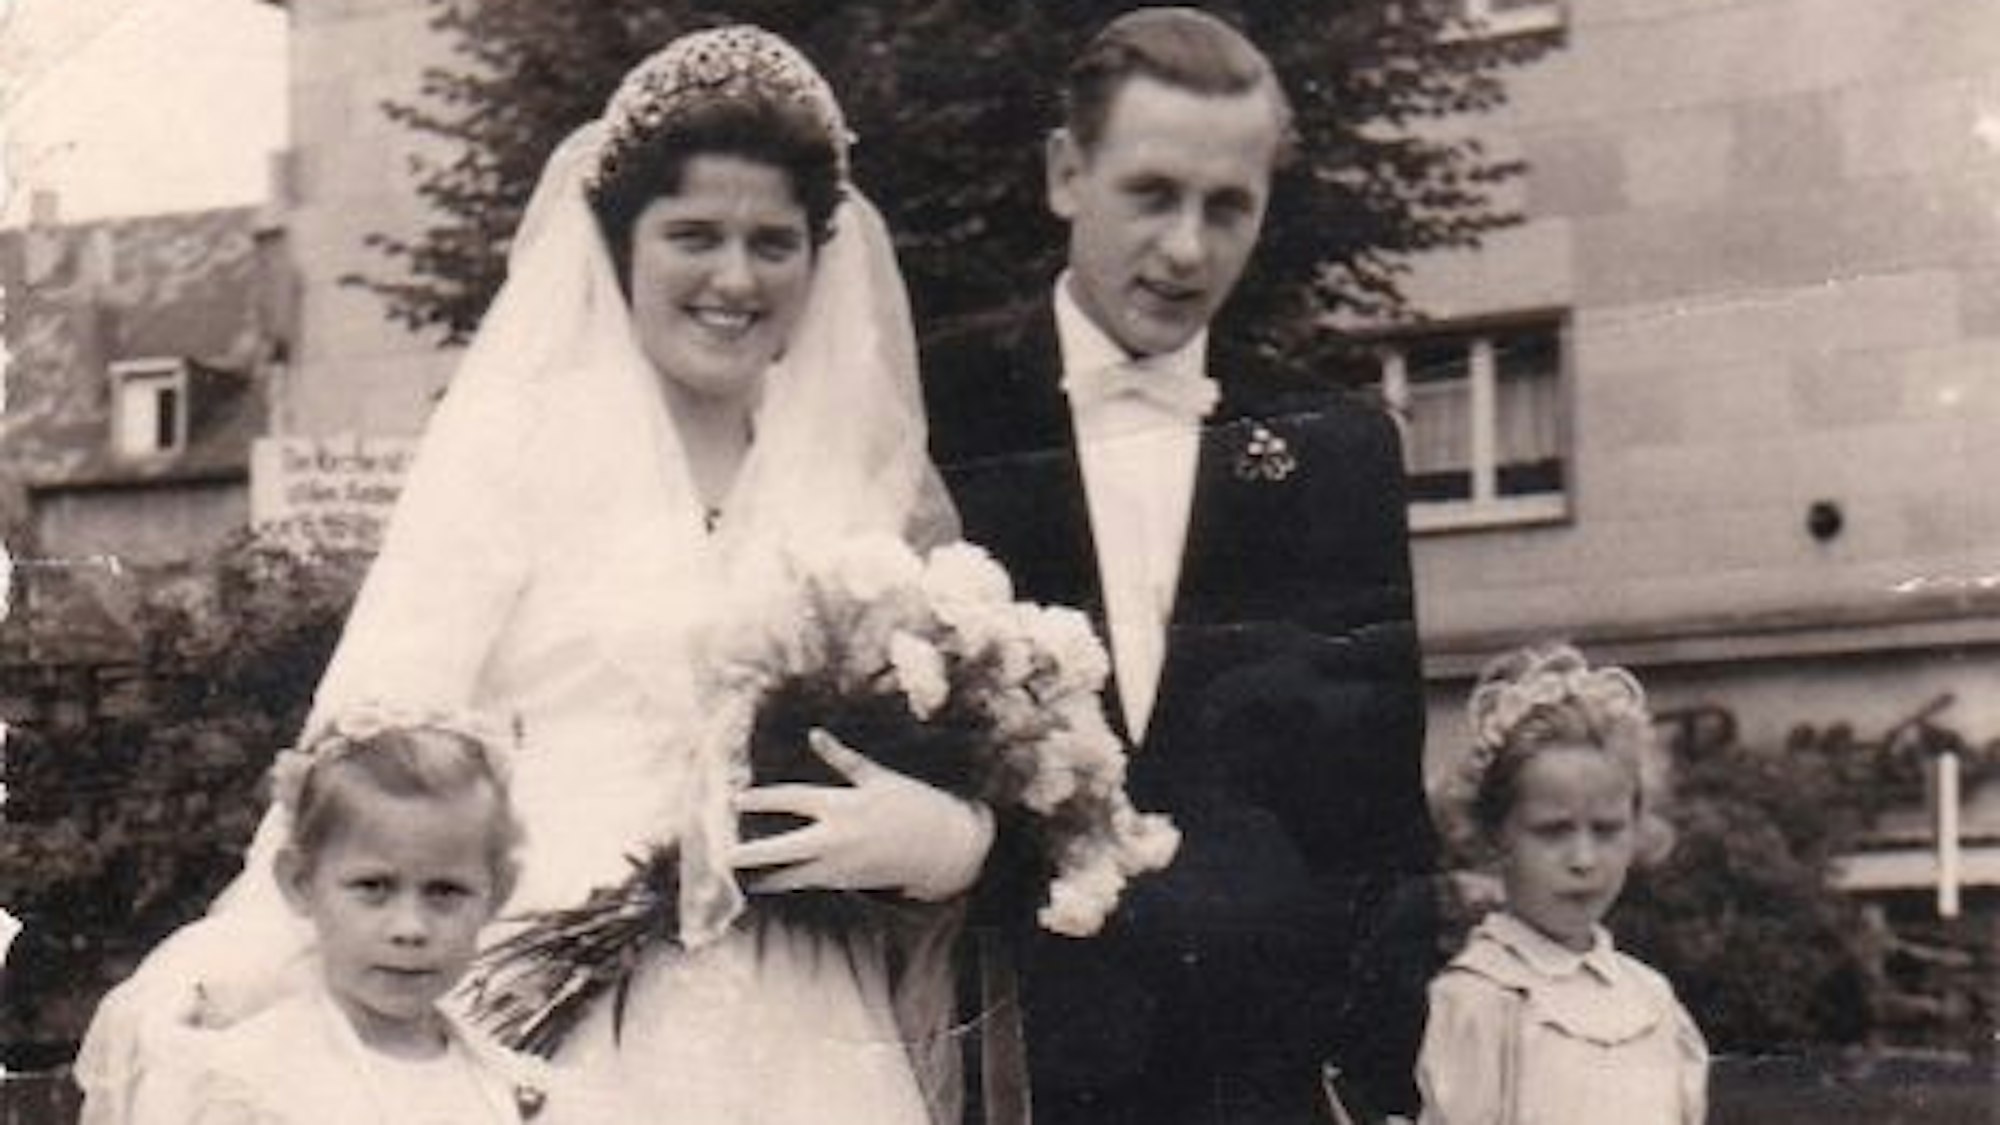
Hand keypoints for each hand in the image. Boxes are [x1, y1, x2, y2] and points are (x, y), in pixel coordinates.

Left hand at [730, 729, 993, 900]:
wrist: (947, 848)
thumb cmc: (914, 804)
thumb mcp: (879, 777)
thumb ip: (842, 758)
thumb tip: (815, 733)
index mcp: (844, 805)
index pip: (793, 799)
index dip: (763, 799)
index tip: (736, 799)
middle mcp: (838, 838)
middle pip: (785, 849)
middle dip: (753, 853)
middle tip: (724, 856)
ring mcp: (844, 865)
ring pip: (796, 875)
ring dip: (768, 876)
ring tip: (742, 878)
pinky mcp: (851, 881)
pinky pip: (813, 883)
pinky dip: (791, 882)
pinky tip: (773, 882)